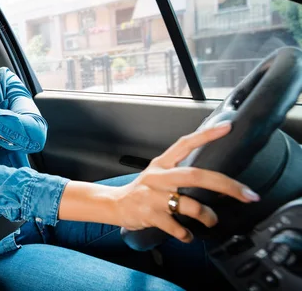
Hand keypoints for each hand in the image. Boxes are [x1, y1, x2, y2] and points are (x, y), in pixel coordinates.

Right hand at [114, 122, 259, 242]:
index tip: (227, 128)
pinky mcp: (150, 214)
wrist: (114, 204)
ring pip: (190, 205)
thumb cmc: (142, 190)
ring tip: (211, 221)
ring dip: (207, 216)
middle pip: (196, 176)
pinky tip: (187, 235)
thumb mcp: (157, 173)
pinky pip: (177, 227)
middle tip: (247, 194)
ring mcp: (154, 196)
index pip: (185, 143)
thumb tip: (213, 177)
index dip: (206, 135)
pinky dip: (187, 234)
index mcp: (162, 163)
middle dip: (226, 185)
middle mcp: (158, 177)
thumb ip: (180, 172)